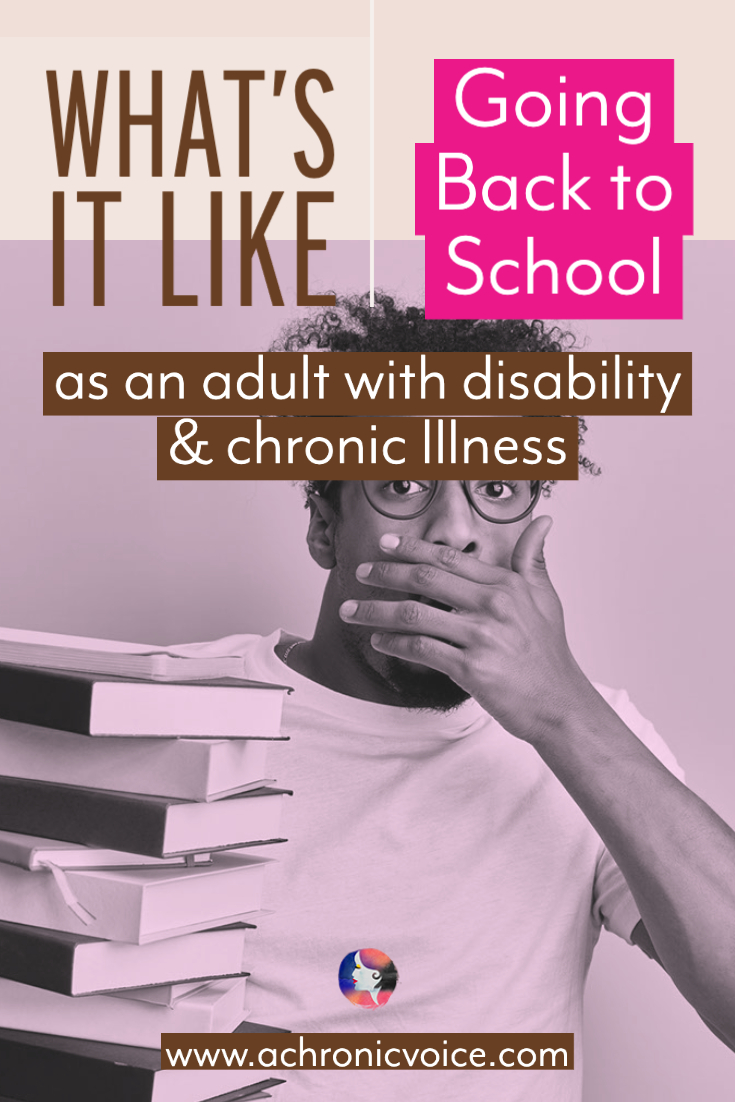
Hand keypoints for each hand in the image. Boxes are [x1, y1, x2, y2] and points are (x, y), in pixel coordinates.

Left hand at [339, 516, 594, 742]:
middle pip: (425, 579)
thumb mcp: (545, 598)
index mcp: (506, 584)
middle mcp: (494, 604)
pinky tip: (379, 640)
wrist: (559, 704)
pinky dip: (394, 643)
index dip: (411, 548)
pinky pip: (421, 649)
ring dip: (376, 611)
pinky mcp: (472, 668)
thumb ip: (533, 558)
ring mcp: (482, 636)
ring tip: (351, 611)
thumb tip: (542, 522)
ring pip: (414, 615)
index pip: (448, 558)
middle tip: (359, 572)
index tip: (384, 544)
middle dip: (385, 573)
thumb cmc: (548, 652)